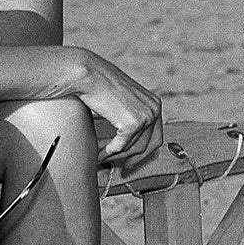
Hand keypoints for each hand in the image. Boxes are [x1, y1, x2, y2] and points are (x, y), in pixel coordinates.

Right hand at [77, 52, 163, 167]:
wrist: (87, 74)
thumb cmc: (97, 85)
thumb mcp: (120, 101)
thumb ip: (127, 117)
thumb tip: (123, 143)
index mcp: (154, 103)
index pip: (156, 136)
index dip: (144, 154)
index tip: (132, 163)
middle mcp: (155, 109)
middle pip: (149, 145)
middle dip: (135, 160)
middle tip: (122, 170)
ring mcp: (146, 116)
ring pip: (134, 148)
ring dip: (117, 156)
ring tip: (102, 158)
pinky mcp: (133, 123)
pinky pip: (121, 146)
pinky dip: (109, 151)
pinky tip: (100, 151)